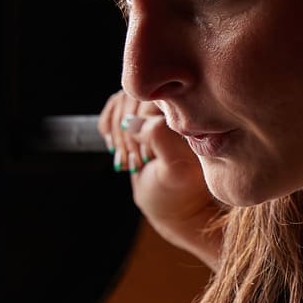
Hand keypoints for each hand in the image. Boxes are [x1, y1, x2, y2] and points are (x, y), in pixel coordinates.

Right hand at [95, 91, 224, 255]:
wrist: (172, 205)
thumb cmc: (177, 190)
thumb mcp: (173, 169)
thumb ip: (160, 138)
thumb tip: (134, 119)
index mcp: (194, 115)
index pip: (157, 100)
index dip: (144, 127)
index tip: (147, 157)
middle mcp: (177, 107)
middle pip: (136, 97)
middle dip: (128, 133)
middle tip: (136, 161)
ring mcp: (157, 107)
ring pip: (123, 99)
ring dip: (118, 132)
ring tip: (129, 159)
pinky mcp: (140, 112)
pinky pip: (115, 103)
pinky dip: (109, 127)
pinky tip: (115, 147)